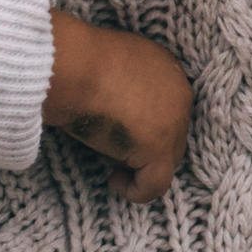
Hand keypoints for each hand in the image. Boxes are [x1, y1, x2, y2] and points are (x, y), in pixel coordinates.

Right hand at [43, 11, 191, 201]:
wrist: (72, 64)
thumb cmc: (77, 61)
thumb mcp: (110, 66)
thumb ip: (123, 85)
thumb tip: (113, 108)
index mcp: (169, 70)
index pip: (168, 110)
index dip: (144, 126)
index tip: (116, 131)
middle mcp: (180, 94)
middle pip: (173, 136)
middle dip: (145, 148)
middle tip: (111, 150)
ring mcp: (173, 122)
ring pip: (166, 160)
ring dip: (139, 167)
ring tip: (109, 163)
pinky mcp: (158, 148)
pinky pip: (155, 184)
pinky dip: (136, 190)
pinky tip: (113, 181)